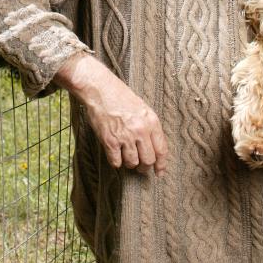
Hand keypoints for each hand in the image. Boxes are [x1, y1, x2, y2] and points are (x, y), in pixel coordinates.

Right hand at [54, 54, 167, 175]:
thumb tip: (153, 148)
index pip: (162, 149)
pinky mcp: (110, 141)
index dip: (161, 164)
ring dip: (129, 163)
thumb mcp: (142, 109)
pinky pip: (116, 162)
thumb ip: (149, 127)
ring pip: (133, 163)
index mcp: (151, 121)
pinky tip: (114, 154)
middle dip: (144, 167)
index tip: (159, 172)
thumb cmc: (120, 97)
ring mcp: (125, 137)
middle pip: (148, 160)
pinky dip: (115, 161)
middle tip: (140, 167)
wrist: (101, 90)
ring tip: (125, 156)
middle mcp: (141, 130)